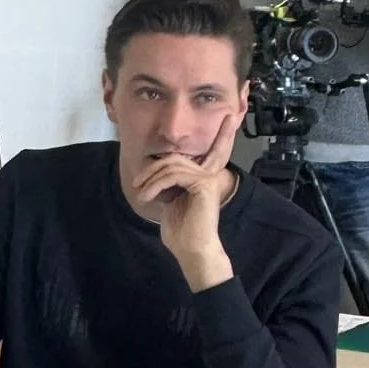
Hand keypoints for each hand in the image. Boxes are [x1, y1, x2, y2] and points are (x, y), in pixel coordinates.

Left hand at [132, 112, 236, 291]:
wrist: (192, 251)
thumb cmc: (181, 233)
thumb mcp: (172, 203)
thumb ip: (171, 185)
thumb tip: (158, 174)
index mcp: (202, 179)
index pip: (208, 150)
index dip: (223, 133)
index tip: (229, 117)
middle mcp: (208, 176)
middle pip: (175, 158)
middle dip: (152, 167)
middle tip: (138, 183)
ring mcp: (207, 179)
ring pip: (172, 164)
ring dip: (150, 178)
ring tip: (141, 192)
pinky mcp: (203, 185)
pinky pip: (173, 174)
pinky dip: (156, 184)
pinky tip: (148, 195)